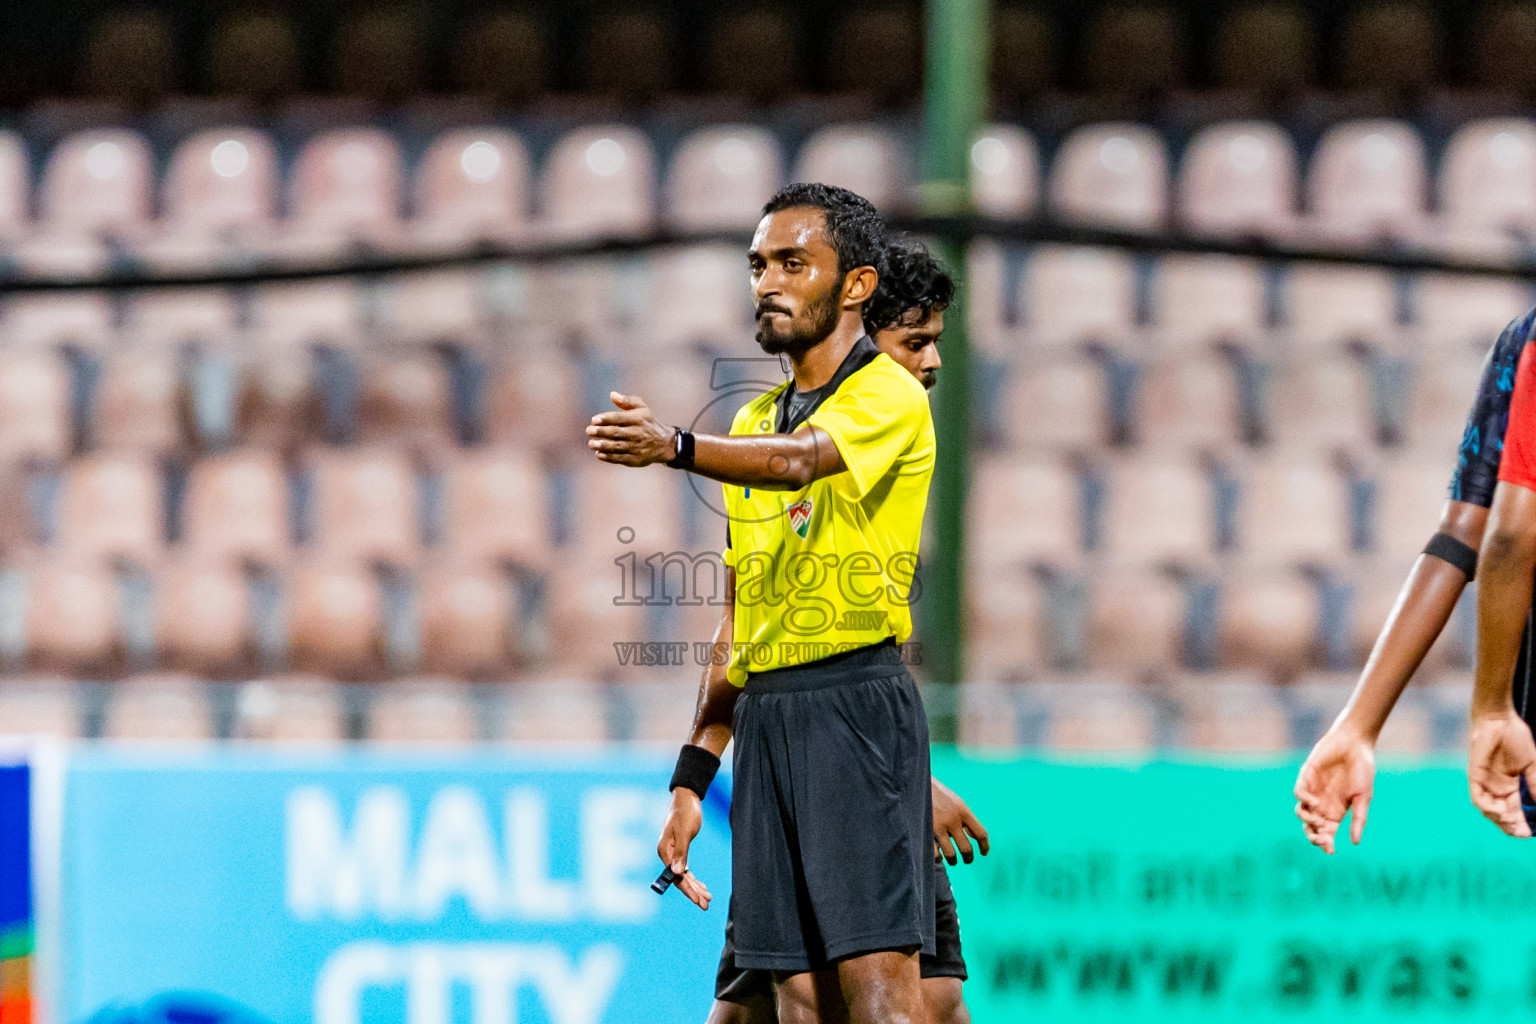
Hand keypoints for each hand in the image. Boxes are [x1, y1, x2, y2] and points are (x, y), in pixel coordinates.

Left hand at [587, 393, 676, 465]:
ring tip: (591, 443)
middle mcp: (638, 433)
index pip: (620, 418)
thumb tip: (612, 394)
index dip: (606, 419)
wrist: (663, 443)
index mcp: (638, 419)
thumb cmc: (647, 422)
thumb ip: (627, 401)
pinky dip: (609, 457)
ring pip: (618, 446)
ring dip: (603, 445)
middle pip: (617, 433)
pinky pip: (620, 458)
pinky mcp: (635, 459)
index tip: (594, 420)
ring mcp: (636, 447)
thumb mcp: (642, 408)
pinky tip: (599, 454)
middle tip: (589, 430)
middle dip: (602, 432)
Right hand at [657, 788, 712, 908]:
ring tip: (708, 898)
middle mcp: (666, 854)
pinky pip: (686, 869)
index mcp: (664, 851)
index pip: (676, 877)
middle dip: (693, 892)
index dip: (688, 890)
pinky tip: (702, 886)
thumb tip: (677, 873)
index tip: (699, 901)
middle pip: (680, 879)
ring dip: (695, 887)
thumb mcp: (684, 831)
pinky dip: (694, 878)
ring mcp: (673, 853)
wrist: (686, 797)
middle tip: (707, 904)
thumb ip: (681, 852)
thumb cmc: (685, 812)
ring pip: (684, 875)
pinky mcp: (681, 850)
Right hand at [931, 776, 988, 864]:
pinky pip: (935, 853)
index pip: (981, 834)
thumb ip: (967, 819)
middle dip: (968, 858)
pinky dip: (938, 859)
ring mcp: (939, 827)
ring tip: (953, 861)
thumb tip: (976, 837)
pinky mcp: (926, 831)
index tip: (984, 853)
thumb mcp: (957, 803)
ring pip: (951, 854)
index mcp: (964, 811)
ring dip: (953, 861)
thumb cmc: (939, 795)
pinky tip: (939, 857)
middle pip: (966, 848)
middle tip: (967, 860)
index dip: (985, 846)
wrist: (918, 784)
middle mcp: (953, 820)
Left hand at [1293, 724, 1374, 854]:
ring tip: (1319, 821)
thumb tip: (1355, 843)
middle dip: (1313, 836)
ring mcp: (1313, 790)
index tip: (1330, 851)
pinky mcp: (1306, 776)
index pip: (1326, 833)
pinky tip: (1316, 803)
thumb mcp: (1363, 798)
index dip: (1325, 844)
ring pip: (1301, 812)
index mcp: (1336, 811)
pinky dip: (1304, 800)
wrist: (1356, 744)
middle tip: (1323, 839)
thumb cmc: (1362, 770)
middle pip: (1310, 826)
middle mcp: (1322, 804)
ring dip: (1308, 821)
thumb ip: (1359, 819)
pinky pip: (1298, 792)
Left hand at [1468, 710, 1535, 837]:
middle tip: (1522, 833)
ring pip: (1489, 809)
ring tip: (1512, 824)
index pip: (1515, 810)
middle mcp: (1496, 787)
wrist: (1499, 721)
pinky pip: (1478, 797)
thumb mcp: (1531, 765)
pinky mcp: (1474, 776)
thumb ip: (1535, 785)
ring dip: (1500, 819)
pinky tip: (1500, 811)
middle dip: (1511, 826)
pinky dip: (1487, 807)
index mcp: (1510, 786)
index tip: (1530, 833)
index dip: (1522, 823)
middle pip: (1502, 814)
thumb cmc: (1516, 739)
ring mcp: (1485, 783)